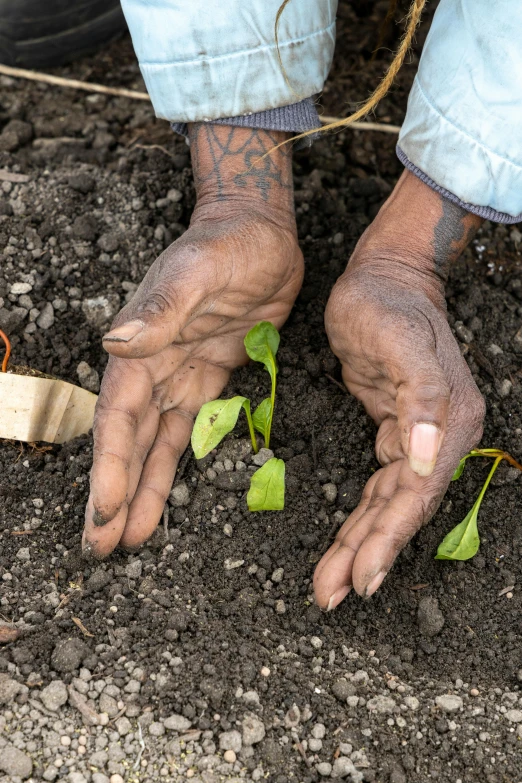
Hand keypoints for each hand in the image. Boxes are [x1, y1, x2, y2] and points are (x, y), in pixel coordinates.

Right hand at [83, 126, 302, 556]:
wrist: (260, 230)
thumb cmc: (225, 244)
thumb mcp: (195, 272)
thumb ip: (160, 311)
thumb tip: (117, 344)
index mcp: (141, 349)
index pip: (119, 420)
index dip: (110, 469)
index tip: (105, 515)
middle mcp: (155, 368)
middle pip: (130, 442)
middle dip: (116, 494)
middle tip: (102, 547)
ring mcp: (183, 374)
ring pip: (158, 444)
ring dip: (144, 490)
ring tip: (131, 537)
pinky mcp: (214, 376)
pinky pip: (193, 428)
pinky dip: (179, 462)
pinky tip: (168, 492)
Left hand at [314, 172, 484, 606]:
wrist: (383, 279)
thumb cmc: (388, 305)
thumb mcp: (401, 342)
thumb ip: (422, 399)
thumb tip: (429, 457)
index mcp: (449, 423)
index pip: (415, 495)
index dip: (387, 539)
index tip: (359, 580)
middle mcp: (440, 438)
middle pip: (400, 510)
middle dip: (366, 554)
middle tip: (331, 595)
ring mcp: (419, 438)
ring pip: (387, 505)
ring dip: (359, 545)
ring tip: (328, 585)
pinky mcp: (396, 432)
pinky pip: (378, 487)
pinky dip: (360, 517)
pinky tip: (344, 542)